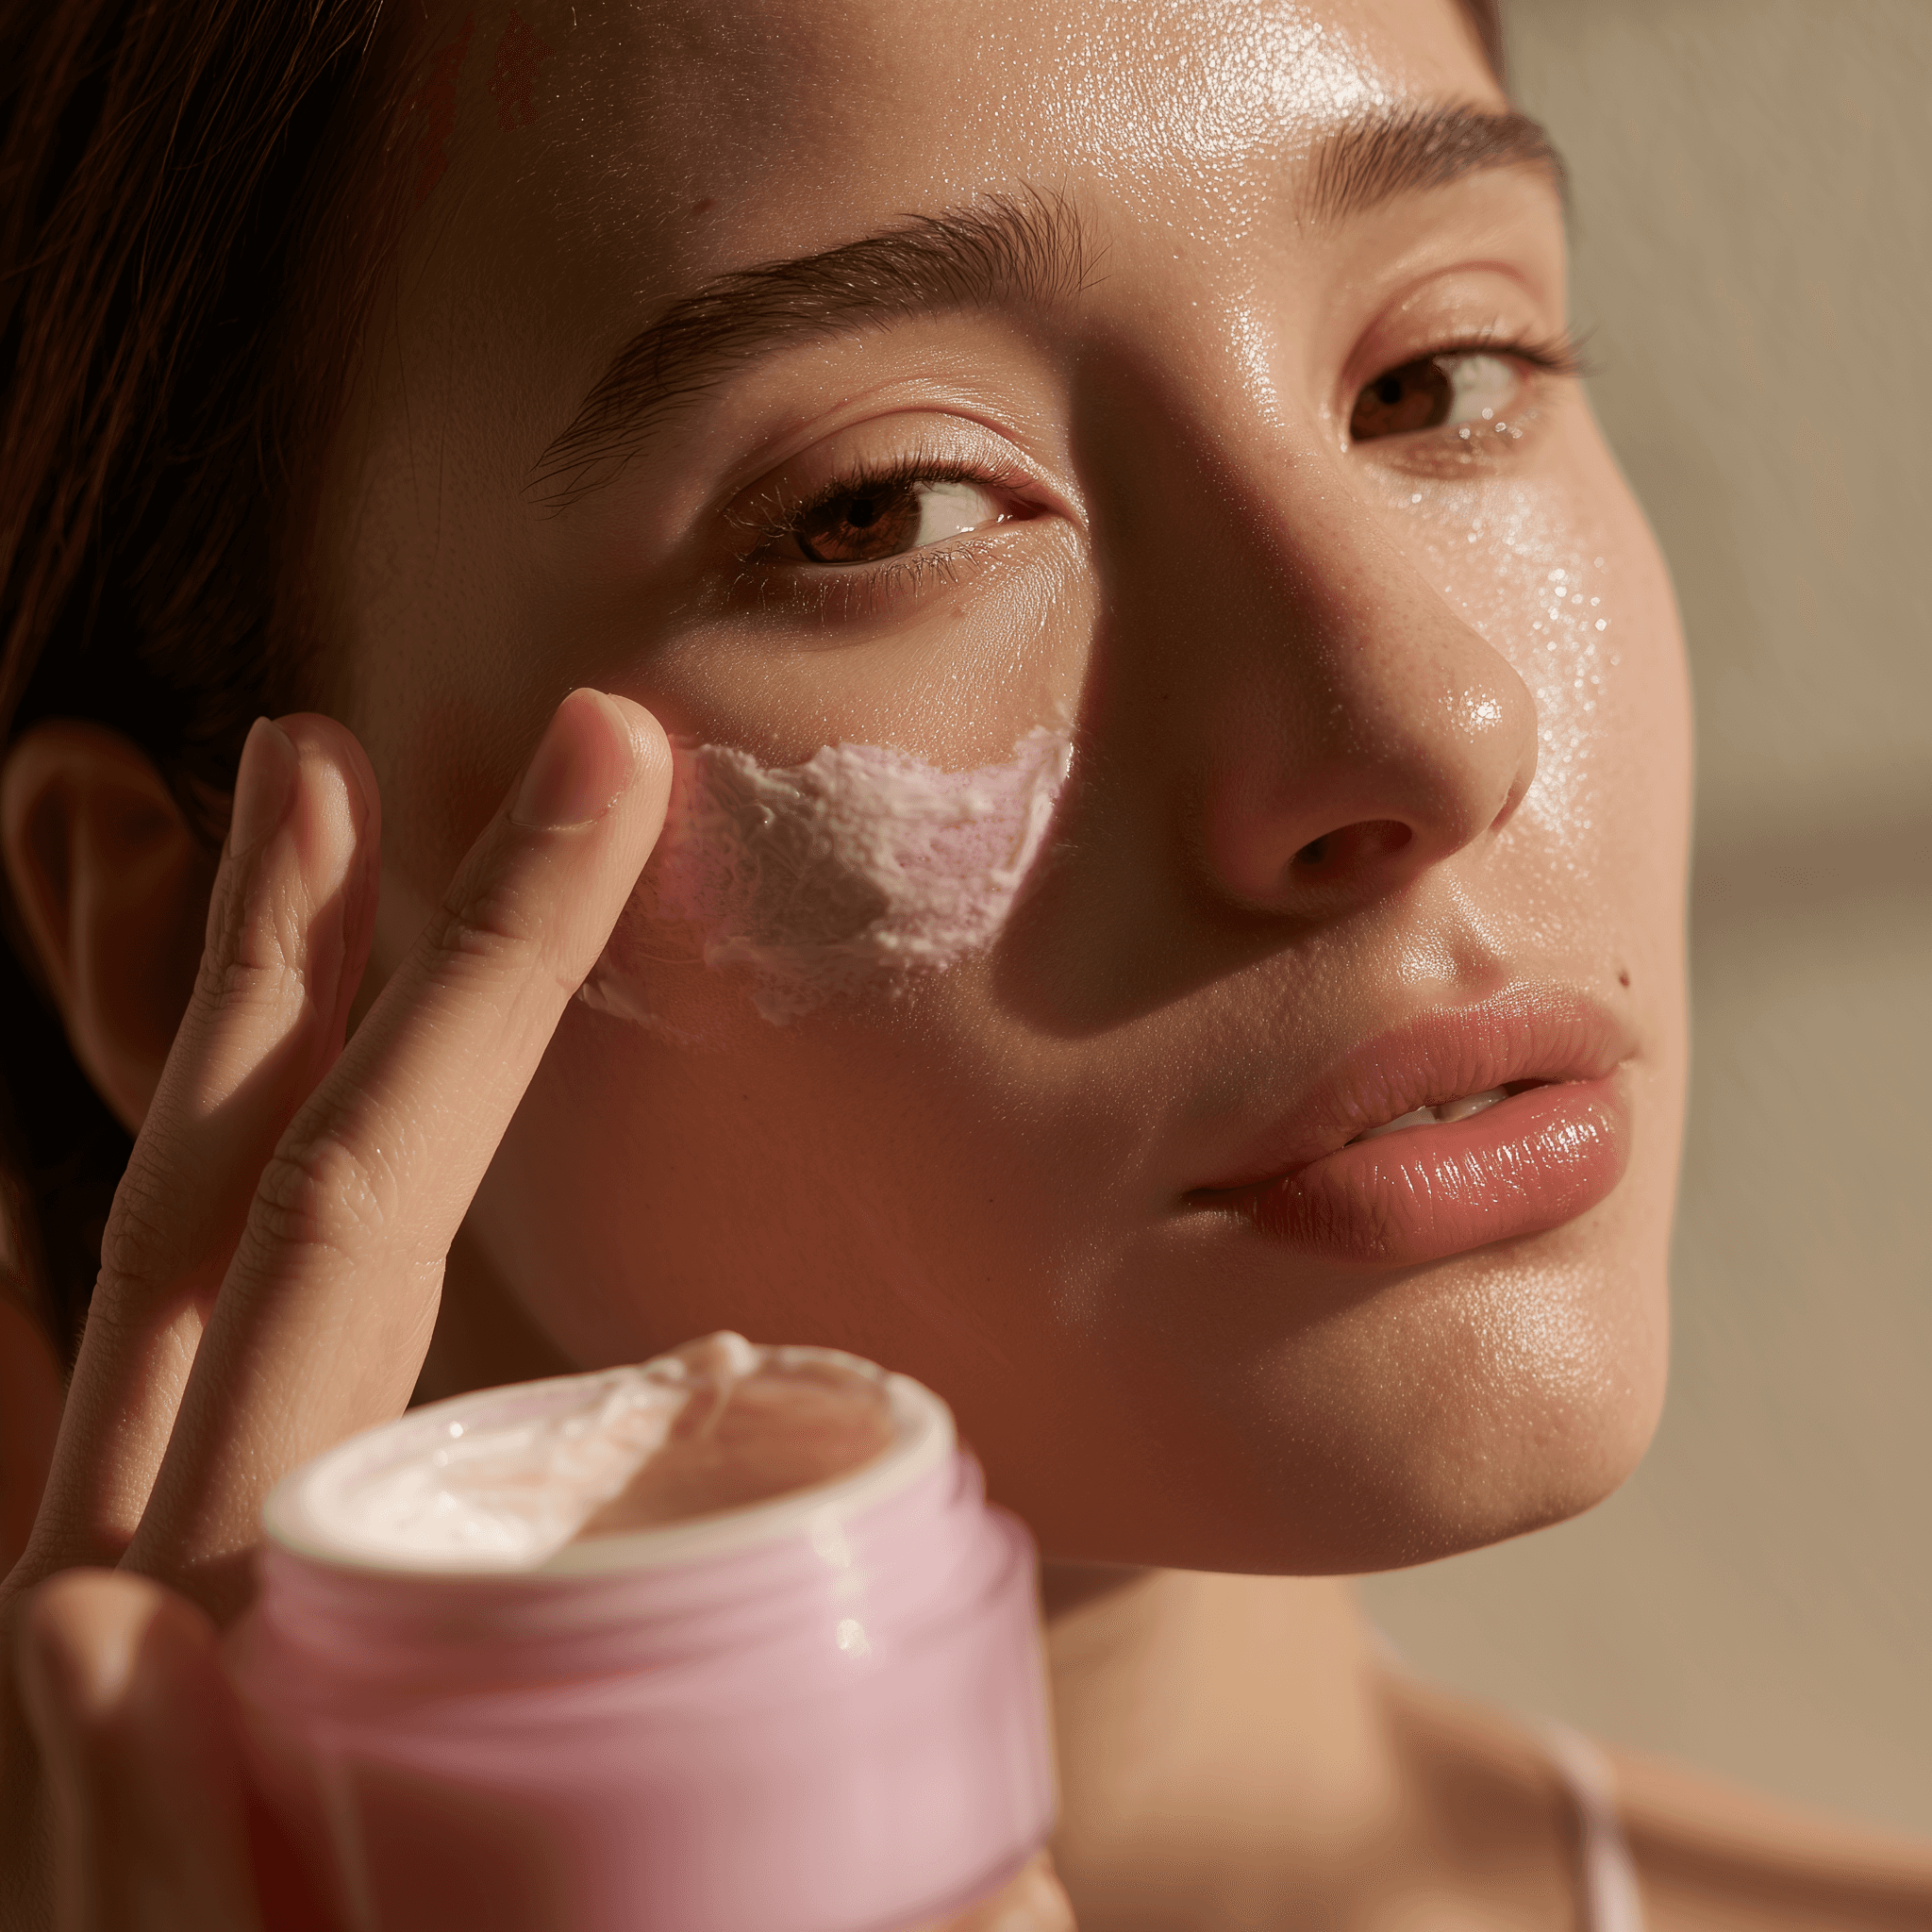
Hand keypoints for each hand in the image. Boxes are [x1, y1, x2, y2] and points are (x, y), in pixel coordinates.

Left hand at [3, 691, 671, 1928]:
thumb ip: (149, 1843)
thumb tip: (87, 1623)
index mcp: (191, 1607)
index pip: (335, 1233)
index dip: (477, 988)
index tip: (590, 793)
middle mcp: (161, 1550)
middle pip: (241, 1188)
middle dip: (308, 948)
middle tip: (327, 744)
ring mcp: (189, 1571)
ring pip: (198, 1251)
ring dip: (243, 1030)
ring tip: (292, 844)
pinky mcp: (239, 1617)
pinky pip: (189, 1374)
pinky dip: (186, 1214)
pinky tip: (216, 1127)